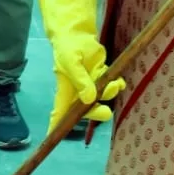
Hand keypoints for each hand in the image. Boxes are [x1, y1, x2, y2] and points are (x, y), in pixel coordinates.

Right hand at [39, 0, 125, 132]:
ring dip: (108, 94)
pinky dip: (116, 85)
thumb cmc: (69, 48)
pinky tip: (118, 81)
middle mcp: (77, 92)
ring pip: (100, 99)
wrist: (78, 34)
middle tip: (105, 111)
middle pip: (84, 111)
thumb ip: (80, 80)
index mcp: (65, 91)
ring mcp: (89, 85)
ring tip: (113, 84)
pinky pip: (110, 87)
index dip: (57, 128)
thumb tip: (88, 99)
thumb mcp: (72, 62)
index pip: (59, 114)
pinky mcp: (100, 77)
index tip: (55, 140)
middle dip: (96, 113)